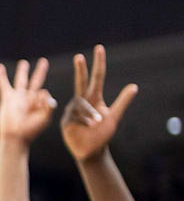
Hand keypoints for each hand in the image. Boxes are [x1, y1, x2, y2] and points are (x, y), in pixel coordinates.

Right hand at [0, 58, 56, 144]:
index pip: (44, 93)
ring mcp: (18, 97)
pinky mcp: (7, 98)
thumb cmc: (31, 130)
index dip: (42, 99)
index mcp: (40, 103)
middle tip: (44, 61)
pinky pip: (4, 84)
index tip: (37, 108)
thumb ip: (49, 106)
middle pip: (36, 80)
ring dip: (22, 71)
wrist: (15, 135)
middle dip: (40, 71)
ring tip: (24, 62)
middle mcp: (29, 98)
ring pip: (21, 80)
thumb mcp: (45, 118)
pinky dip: (1, 76)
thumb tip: (45, 91)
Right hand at [60, 44, 137, 162]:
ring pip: (80, 105)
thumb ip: (122, 101)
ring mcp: (72, 110)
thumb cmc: (103, 135)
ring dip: (89, 114)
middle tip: (79, 56)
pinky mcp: (65, 120)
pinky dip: (82, 121)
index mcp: (94, 98)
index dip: (98, 63)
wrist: (91, 151)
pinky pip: (74, 115)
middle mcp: (82, 101)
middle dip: (80, 69)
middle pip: (80, 82)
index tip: (98, 48)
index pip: (96, 78)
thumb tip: (134, 86)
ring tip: (96, 124)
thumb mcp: (114, 117)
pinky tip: (85, 127)